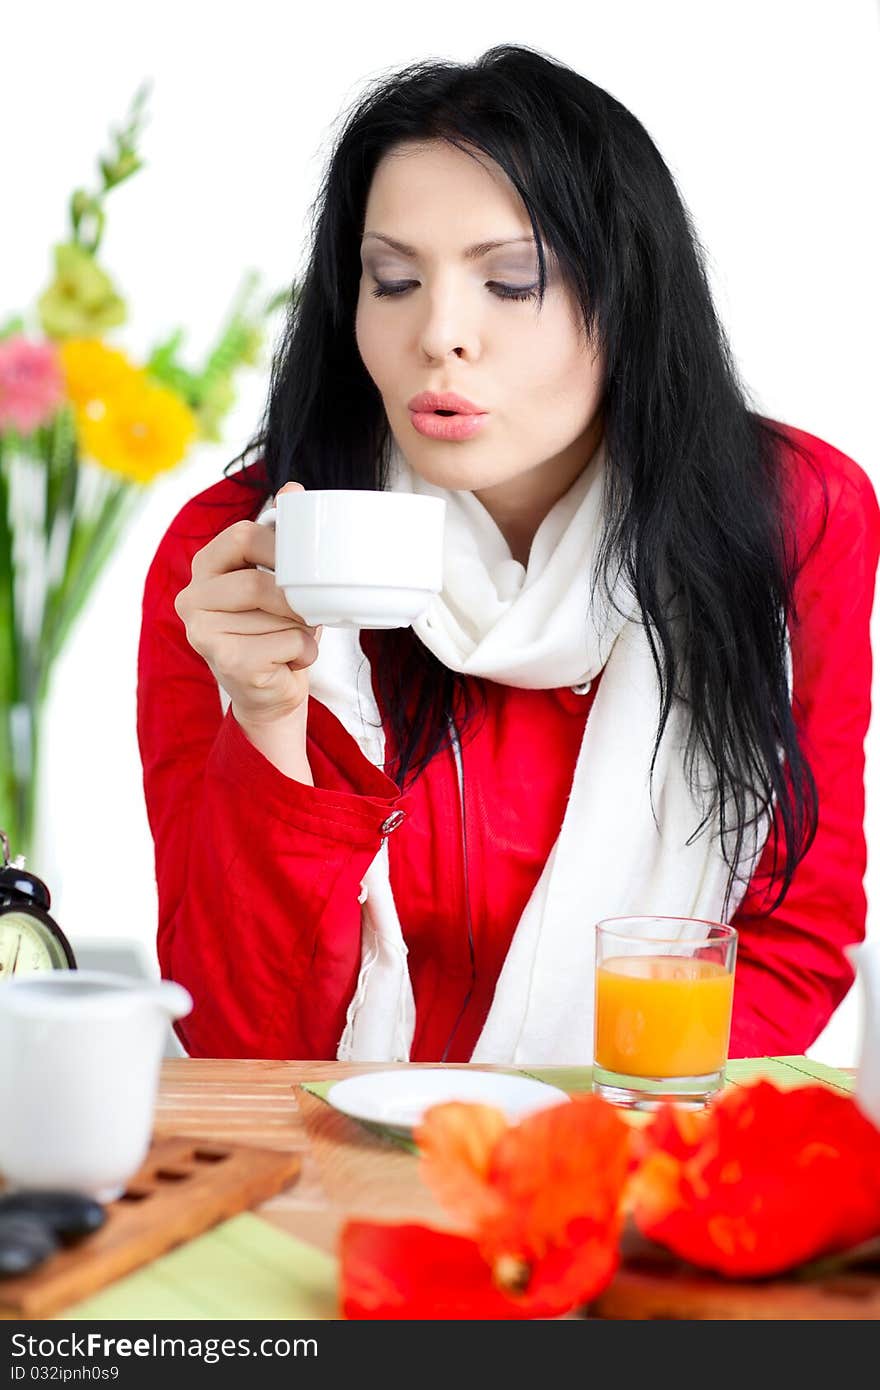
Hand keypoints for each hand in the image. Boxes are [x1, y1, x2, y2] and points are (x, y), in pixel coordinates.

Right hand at [174, 482, 322, 724]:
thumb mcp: (278, 579)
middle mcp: (193, 596)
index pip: (243, 536)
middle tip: (307, 613)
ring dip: (302, 630)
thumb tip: (293, 488)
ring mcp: (202, 631)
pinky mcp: (224, 661)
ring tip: (294, 640)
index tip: (304, 567)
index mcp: (205, 565)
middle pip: (259, 582)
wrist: (269, 692)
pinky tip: (289, 661)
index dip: (282, 549)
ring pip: (276, 616)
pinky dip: (303, 653)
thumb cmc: (275, 629)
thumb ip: (280, 537)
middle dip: (295, 601)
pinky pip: (284, 644)